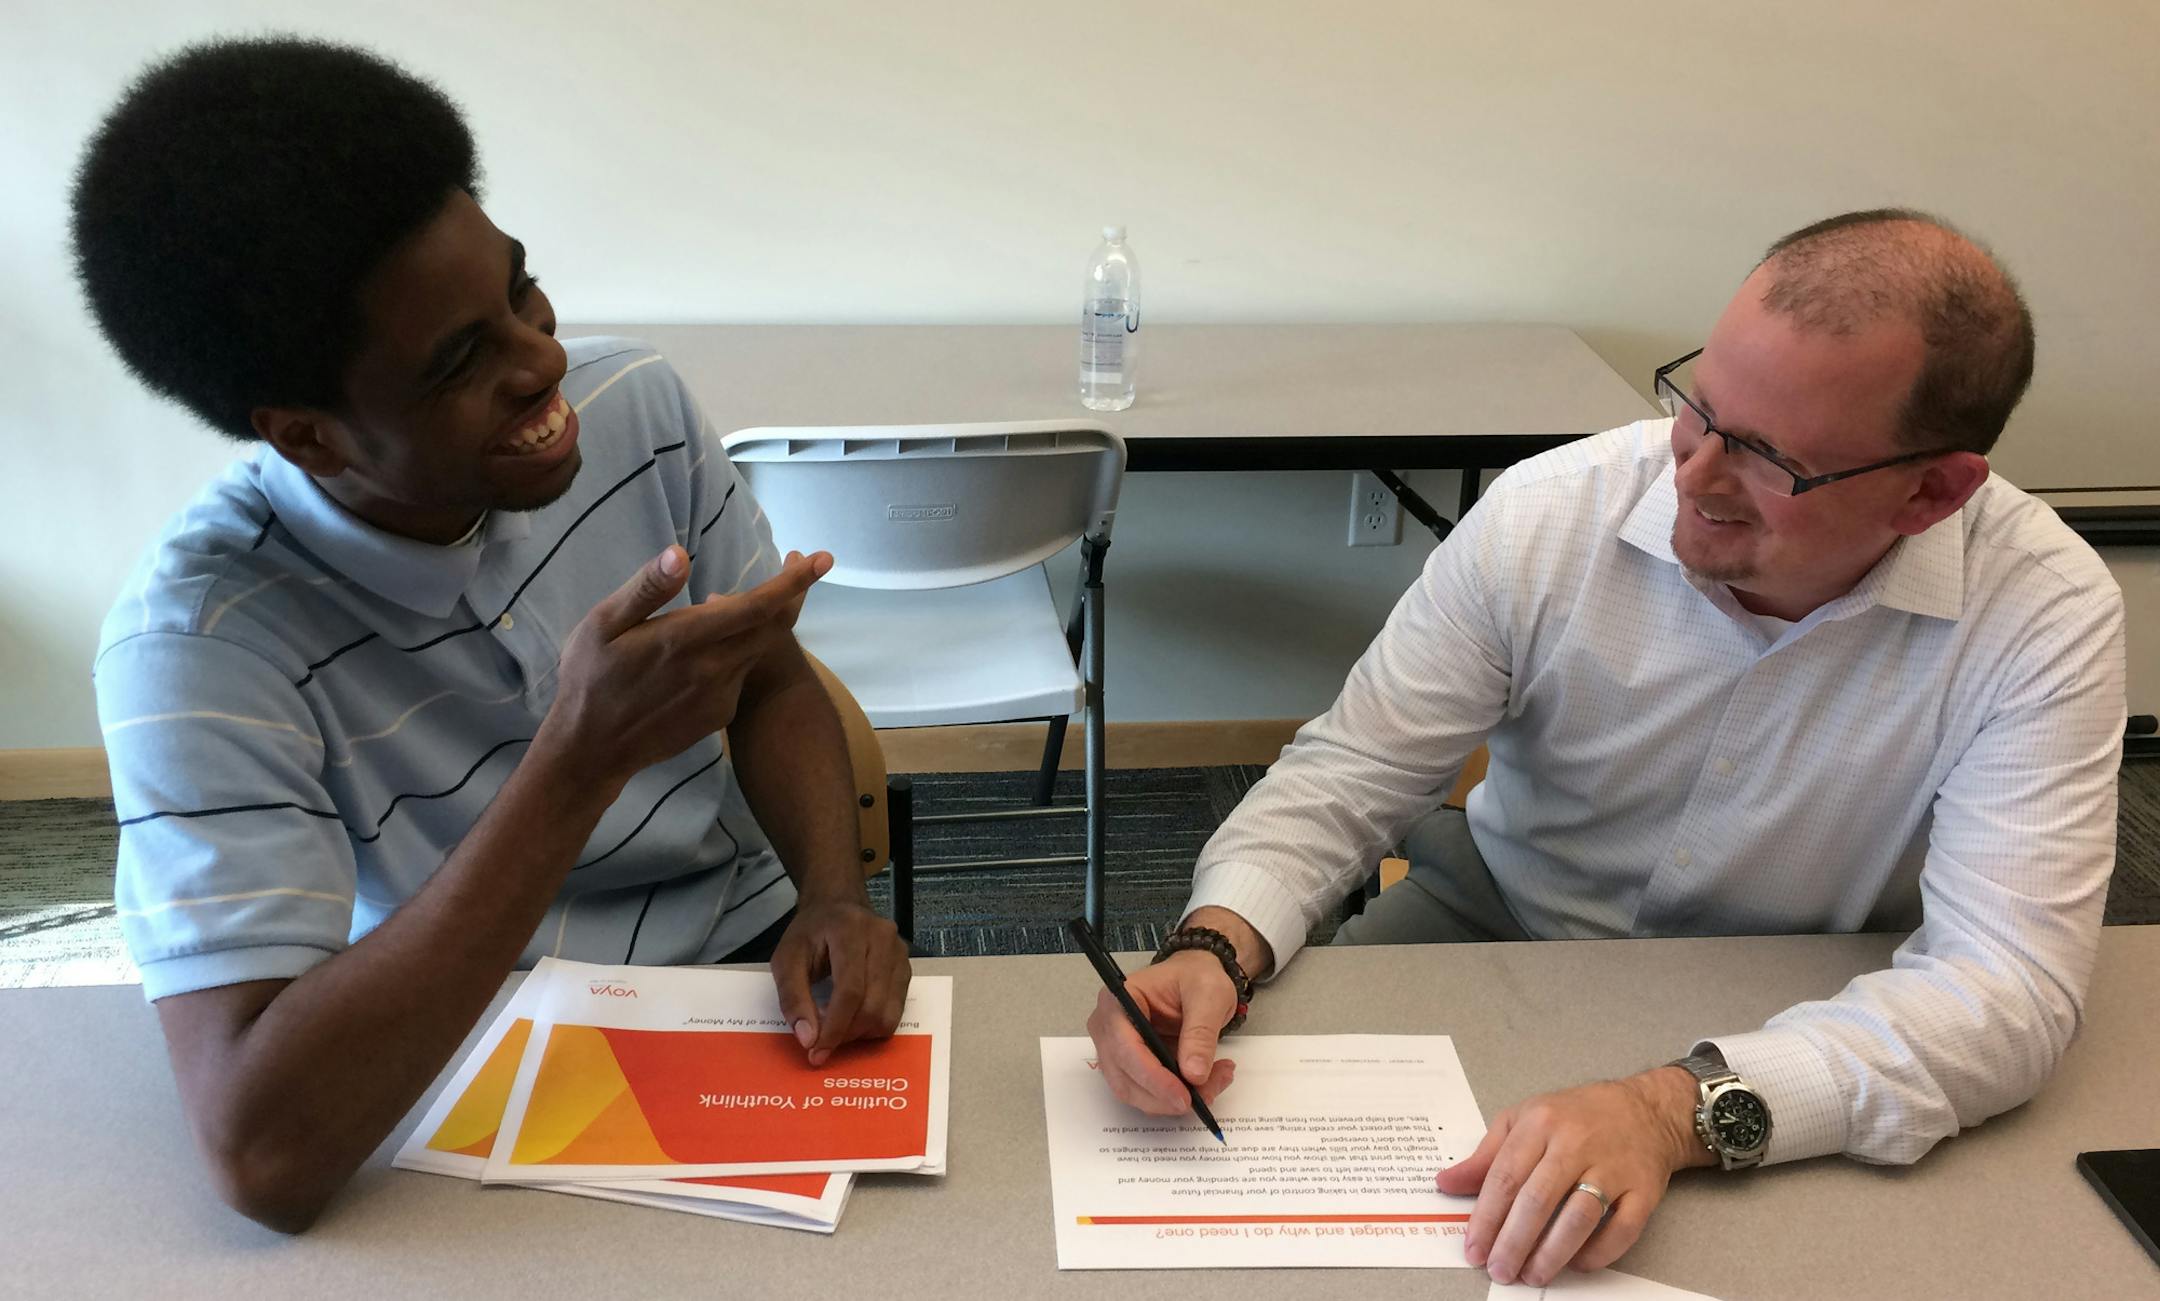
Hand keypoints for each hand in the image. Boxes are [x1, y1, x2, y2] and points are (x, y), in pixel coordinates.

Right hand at [544, 546, 830, 790]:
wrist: (591, 750)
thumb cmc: (589, 679)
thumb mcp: (602, 624)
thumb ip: (647, 589)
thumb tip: (681, 555)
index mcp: (686, 640)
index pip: (757, 607)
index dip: (794, 581)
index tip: (822, 559)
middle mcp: (714, 669)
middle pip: (774, 628)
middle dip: (793, 594)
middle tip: (797, 565)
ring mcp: (720, 696)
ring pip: (757, 649)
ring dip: (759, 622)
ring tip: (725, 604)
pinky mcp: (719, 715)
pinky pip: (740, 674)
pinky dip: (737, 651)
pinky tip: (708, 648)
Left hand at [770, 894, 911, 1065]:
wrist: (837, 906)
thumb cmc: (810, 933)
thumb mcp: (786, 959)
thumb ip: (793, 997)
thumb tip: (808, 1039)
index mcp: (851, 930)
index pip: (850, 990)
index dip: (834, 1027)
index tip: (816, 1052)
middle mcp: (884, 939)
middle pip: (872, 1006)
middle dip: (846, 1034)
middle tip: (822, 1043)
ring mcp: (900, 953)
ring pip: (888, 1013)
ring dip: (860, 1033)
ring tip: (837, 1028)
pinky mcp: (907, 967)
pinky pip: (896, 1010)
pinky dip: (873, 1024)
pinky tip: (853, 1018)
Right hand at [1085, 951, 1238, 1114]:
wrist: (1196, 980)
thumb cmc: (1196, 978)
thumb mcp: (1209, 995)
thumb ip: (1200, 1033)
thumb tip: (1194, 1074)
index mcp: (1118, 1000)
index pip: (1124, 1047)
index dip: (1152, 1077)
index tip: (1183, 1096)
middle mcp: (1107, 1028)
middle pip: (1125, 1078)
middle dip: (1167, 1094)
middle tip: (1210, 1091)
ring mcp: (1115, 1051)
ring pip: (1136, 1093)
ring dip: (1173, 1100)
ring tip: (1215, 1081)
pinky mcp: (1129, 1067)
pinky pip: (1147, 1094)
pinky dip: (1174, 1097)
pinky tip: (1205, 1082)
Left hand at [1437, 1067, 1709, 1285]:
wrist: (1645, 1110)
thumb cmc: (1576, 1116)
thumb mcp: (1523, 1119)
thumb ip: (1485, 1155)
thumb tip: (1446, 1183)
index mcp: (1541, 1123)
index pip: (1506, 1177)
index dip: (1486, 1218)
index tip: (1474, 1248)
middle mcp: (1576, 1142)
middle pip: (1538, 1200)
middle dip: (1514, 1242)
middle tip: (1500, 1270)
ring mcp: (1613, 1166)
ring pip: (1579, 1216)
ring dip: (1552, 1253)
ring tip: (1532, 1274)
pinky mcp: (1644, 1188)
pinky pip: (1622, 1228)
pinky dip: (1599, 1252)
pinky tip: (1578, 1264)